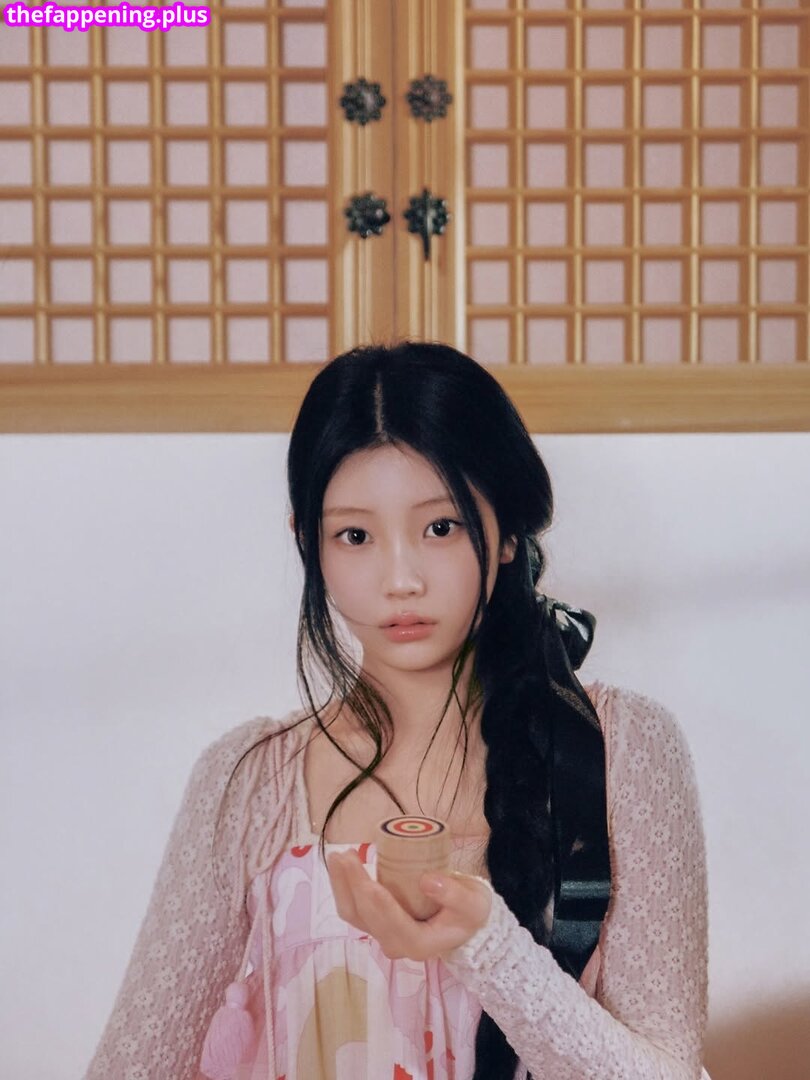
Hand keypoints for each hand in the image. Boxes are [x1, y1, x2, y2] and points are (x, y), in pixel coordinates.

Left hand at [327, 849, 491, 962]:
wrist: (463, 922)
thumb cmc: (468, 912)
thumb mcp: (473, 904)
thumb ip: (455, 895)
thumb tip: (428, 880)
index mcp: (420, 944)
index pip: (396, 928)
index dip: (382, 907)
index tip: (372, 884)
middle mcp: (396, 944)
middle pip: (368, 918)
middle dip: (354, 887)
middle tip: (346, 855)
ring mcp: (382, 934)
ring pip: (354, 914)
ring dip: (342, 886)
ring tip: (337, 857)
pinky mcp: (375, 922)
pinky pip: (353, 908)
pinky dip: (343, 888)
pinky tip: (340, 865)